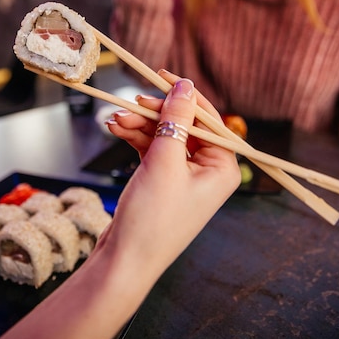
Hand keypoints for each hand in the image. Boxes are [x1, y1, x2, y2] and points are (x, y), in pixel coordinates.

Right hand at [103, 71, 240, 276]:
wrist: (124, 262)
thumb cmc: (152, 218)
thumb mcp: (165, 161)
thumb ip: (176, 119)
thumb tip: (185, 85)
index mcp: (223, 168)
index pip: (208, 119)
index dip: (184, 95)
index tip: (161, 76)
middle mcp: (208, 170)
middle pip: (184, 124)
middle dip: (155, 113)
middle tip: (133, 102)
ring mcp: (185, 176)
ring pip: (164, 135)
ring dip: (140, 125)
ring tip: (115, 120)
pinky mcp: (163, 180)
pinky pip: (153, 149)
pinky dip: (135, 139)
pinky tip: (116, 130)